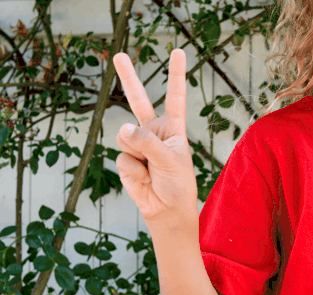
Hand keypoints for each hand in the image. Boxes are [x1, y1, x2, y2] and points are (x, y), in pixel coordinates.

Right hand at [113, 49, 197, 225]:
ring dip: (138, 152)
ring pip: (126, 135)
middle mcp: (154, 131)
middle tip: (119, 55)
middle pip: (138, 100)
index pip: (175, 96)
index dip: (176, 75)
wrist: (166, 209)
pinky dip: (133, 168)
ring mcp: (137, 143)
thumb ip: (149, 142)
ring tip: (150, 168)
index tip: (178, 52)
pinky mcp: (125, 158)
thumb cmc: (178, 184)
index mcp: (173, 128)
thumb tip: (124, 128)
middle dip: (128, 77)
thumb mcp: (172, 160)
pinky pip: (123, 155)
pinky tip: (143, 176)